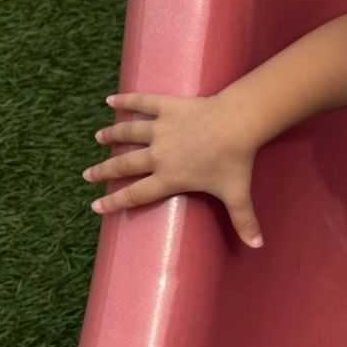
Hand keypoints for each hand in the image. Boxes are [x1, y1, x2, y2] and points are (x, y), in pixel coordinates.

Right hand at [83, 92, 263, 247]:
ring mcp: (160, 129)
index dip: (115, 201)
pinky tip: (111, 100)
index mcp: (170, 177)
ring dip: (112, 135)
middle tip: (87, 175)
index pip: (136, 194)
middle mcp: (158, 155)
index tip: (96, 206)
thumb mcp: (238, 195)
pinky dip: (125, 100)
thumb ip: (245, 221)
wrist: (238, 124)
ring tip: (99, 138)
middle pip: (125, 164)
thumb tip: (258, 246)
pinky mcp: (166, 107)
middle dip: (104, 171)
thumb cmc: (235, 161)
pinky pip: (141, 102)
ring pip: (128, 132)